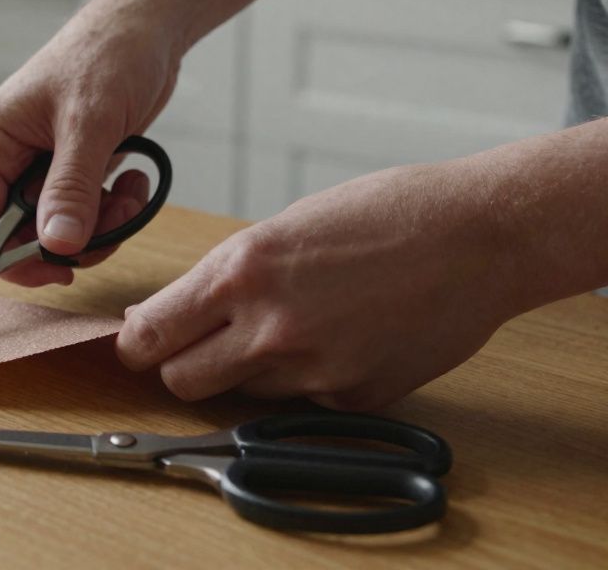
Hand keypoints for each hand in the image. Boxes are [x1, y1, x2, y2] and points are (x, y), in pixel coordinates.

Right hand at [0, 0, 179, 285]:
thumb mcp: (90, 123)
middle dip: (70, 240)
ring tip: (129, 195)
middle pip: (19, 235)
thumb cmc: (108, 52)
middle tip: (112, 226)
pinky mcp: (69, 169)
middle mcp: (6, 157)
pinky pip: (82, 214)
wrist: (145, 27)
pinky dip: (111, 213)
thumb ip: (71, 188)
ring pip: (55, 230)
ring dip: (99, 228)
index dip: (9, 256)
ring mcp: (38, 166)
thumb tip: (56, 244)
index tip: (57, 267)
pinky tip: (132, 183)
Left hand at [116, 160, 522, 410]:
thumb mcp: (281, 229)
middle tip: (203, 345)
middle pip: (181, 383)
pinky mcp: (354, 398)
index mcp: (240, 272)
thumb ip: (222, 280)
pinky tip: (342, 338)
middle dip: (182, 366)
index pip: (149, 337)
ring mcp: (313, 370)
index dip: (137, 345)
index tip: (141, 343)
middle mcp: (269, 328)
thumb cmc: (382, 214)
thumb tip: (164, 317)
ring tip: (295, 325)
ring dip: (249, 372)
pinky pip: (301, 401)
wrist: (477, 237)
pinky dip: (307, 380)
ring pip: (241, 394)